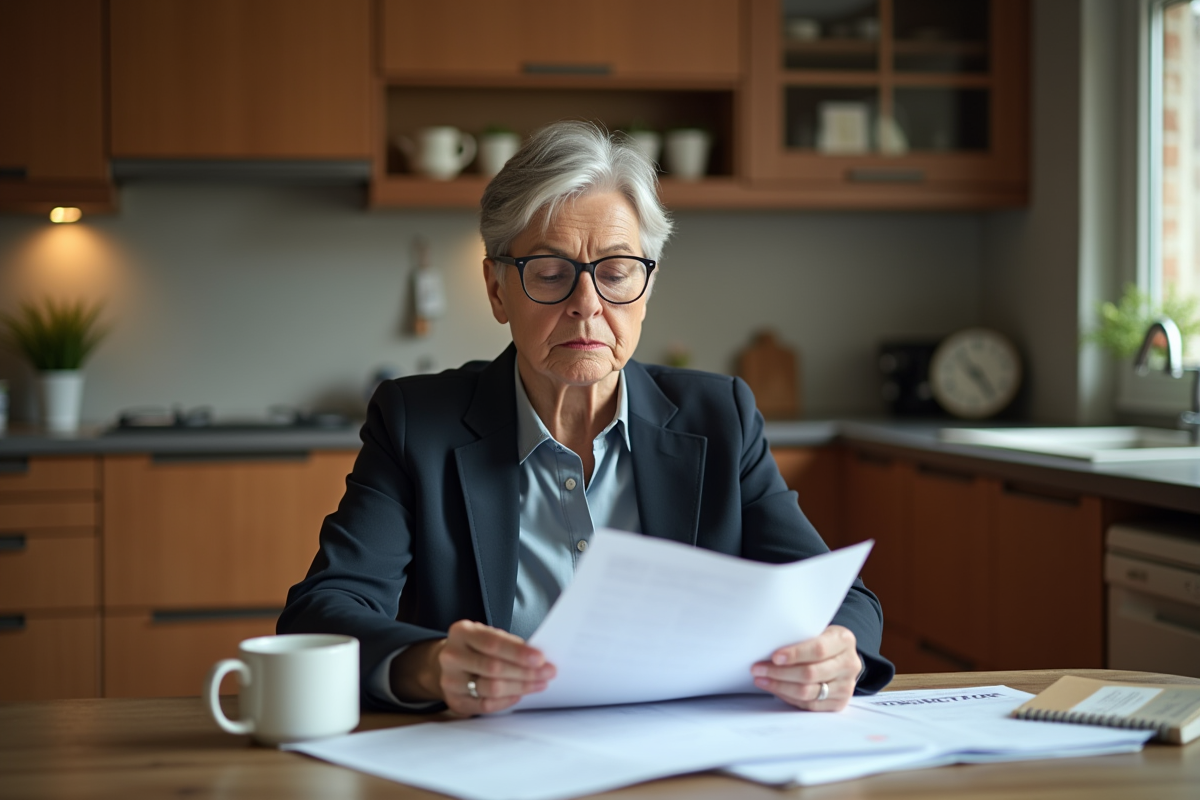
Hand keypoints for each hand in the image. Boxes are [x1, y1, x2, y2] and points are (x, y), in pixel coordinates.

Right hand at [394, 620, 555, 714]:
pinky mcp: (455, 700)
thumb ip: (508, 644)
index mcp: (461, 633)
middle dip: (525, 672)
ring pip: (491, 688)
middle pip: (494, 668)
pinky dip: (507, 700)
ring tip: (539, 683)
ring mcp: (451, 680)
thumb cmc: (476, 647)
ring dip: (521, 687)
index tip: (541, 658)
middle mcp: (452, 656)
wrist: (451, 662)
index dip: (518, 652)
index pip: (493, 643)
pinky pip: (486, 705)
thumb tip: (538, 658)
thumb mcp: (487, 635)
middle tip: (547, 672)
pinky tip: (520, 694)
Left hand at [750, 624, 860, 710]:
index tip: (774, 657)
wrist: (841, 656)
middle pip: (810, 673)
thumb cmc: (822, 640)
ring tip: (761, 679)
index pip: (818, 650)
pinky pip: (809, 705)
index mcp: (844, 641)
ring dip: (780, 687)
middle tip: (758, 669)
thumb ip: (800, 636)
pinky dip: (788, 697)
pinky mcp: (839, 703)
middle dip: (780, 673)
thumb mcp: (817, 630)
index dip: (795, 654)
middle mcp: (849, 664)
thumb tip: (767, 646)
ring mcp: (846, 686)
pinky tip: (775, 689)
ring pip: (808, 692)